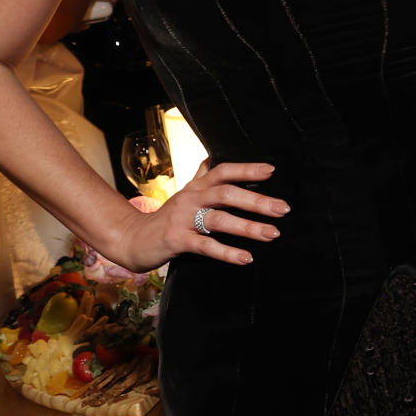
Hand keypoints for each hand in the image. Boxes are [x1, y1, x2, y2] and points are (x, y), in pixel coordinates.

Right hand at [114, 161, 288, 271]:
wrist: (133, 239)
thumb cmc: (166, 218)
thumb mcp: (185, 194)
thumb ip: (201, 178)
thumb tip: (212, 158)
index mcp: (196, 187)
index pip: (223, 171)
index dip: (246, 169)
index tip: (271, 171)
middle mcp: (191, 198)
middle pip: (227, 194)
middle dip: (257, 201)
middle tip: (282, 209)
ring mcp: (183, 219)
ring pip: (219, 219)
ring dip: (248, 227)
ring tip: (272, 234)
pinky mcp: (177, 241)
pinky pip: (206, 246)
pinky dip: (227, 252)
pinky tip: (246, 258)